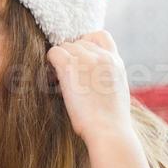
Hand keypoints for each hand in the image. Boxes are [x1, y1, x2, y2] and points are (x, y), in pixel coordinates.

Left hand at [46, 30, 133, 145]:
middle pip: (78, 42)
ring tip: (58, 80)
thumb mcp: (118, 92)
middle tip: (66, 76)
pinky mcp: (70, 66)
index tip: (80, 59)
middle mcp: (103, 56)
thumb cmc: (111, 121)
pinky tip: (51, 78)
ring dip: (60, 60)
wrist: (109, 130)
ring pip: (65, 46)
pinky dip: (50, 62)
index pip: (100, 36)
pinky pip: (54, 52)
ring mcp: (87, 60)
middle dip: (71, 56)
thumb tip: (94, 79)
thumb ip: (108, 77)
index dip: (86, 43)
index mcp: (116, 62)